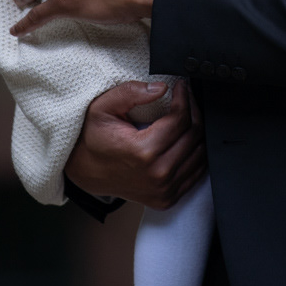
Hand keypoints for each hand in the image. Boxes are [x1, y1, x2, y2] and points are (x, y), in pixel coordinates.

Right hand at [65, 80, 205, 210]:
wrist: (86, 171)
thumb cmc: (93, 138)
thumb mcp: (103, 107)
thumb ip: (131, 93)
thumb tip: (161, 88)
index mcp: (143, 152)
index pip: (180, 120)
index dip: (184, 98)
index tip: (181, 86)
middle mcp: (157, 174)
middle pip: (194, 136)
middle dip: (194, 110)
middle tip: (186, 97)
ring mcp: (164, 190)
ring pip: (200, 154)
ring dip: (198, 131)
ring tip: (187, 114)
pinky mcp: (167, 198)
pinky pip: (196, 173)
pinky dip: (196, 153)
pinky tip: (186, 138)